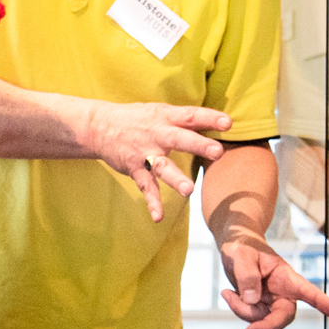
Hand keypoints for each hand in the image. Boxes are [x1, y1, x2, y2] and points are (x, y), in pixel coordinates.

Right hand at [85, 101, 231, 221]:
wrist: (100, 126)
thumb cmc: (138, 119)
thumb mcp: (161, 112)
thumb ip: (187, 119)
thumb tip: (223, 123)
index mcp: (166, 117)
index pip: (191, 116)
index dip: (209, 118)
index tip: (228, 123)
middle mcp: (157, 134)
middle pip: (180, 139)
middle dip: (198, 145)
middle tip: (218, 152)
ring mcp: (145, 153)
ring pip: (162, 166)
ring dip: (175, 178)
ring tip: (189, 190)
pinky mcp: (135, 169)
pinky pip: (145, 187)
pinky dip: (152, 202)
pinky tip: (158, 217)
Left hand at [218, 229, 328, 328]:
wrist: (235, 247)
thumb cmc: (243, 247)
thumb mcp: (242, 255)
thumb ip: (247, 276)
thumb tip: (252, 300)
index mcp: (286, 277)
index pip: (306, 290)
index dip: (320, 301)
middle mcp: (283, 292)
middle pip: (284, 316)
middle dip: (267, 326)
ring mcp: (271, 301)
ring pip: (262, 319)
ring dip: (242, 311)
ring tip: (227, 293)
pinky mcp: (259, 306)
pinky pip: (250, 317)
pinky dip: (237, 308)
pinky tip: (227, 293)